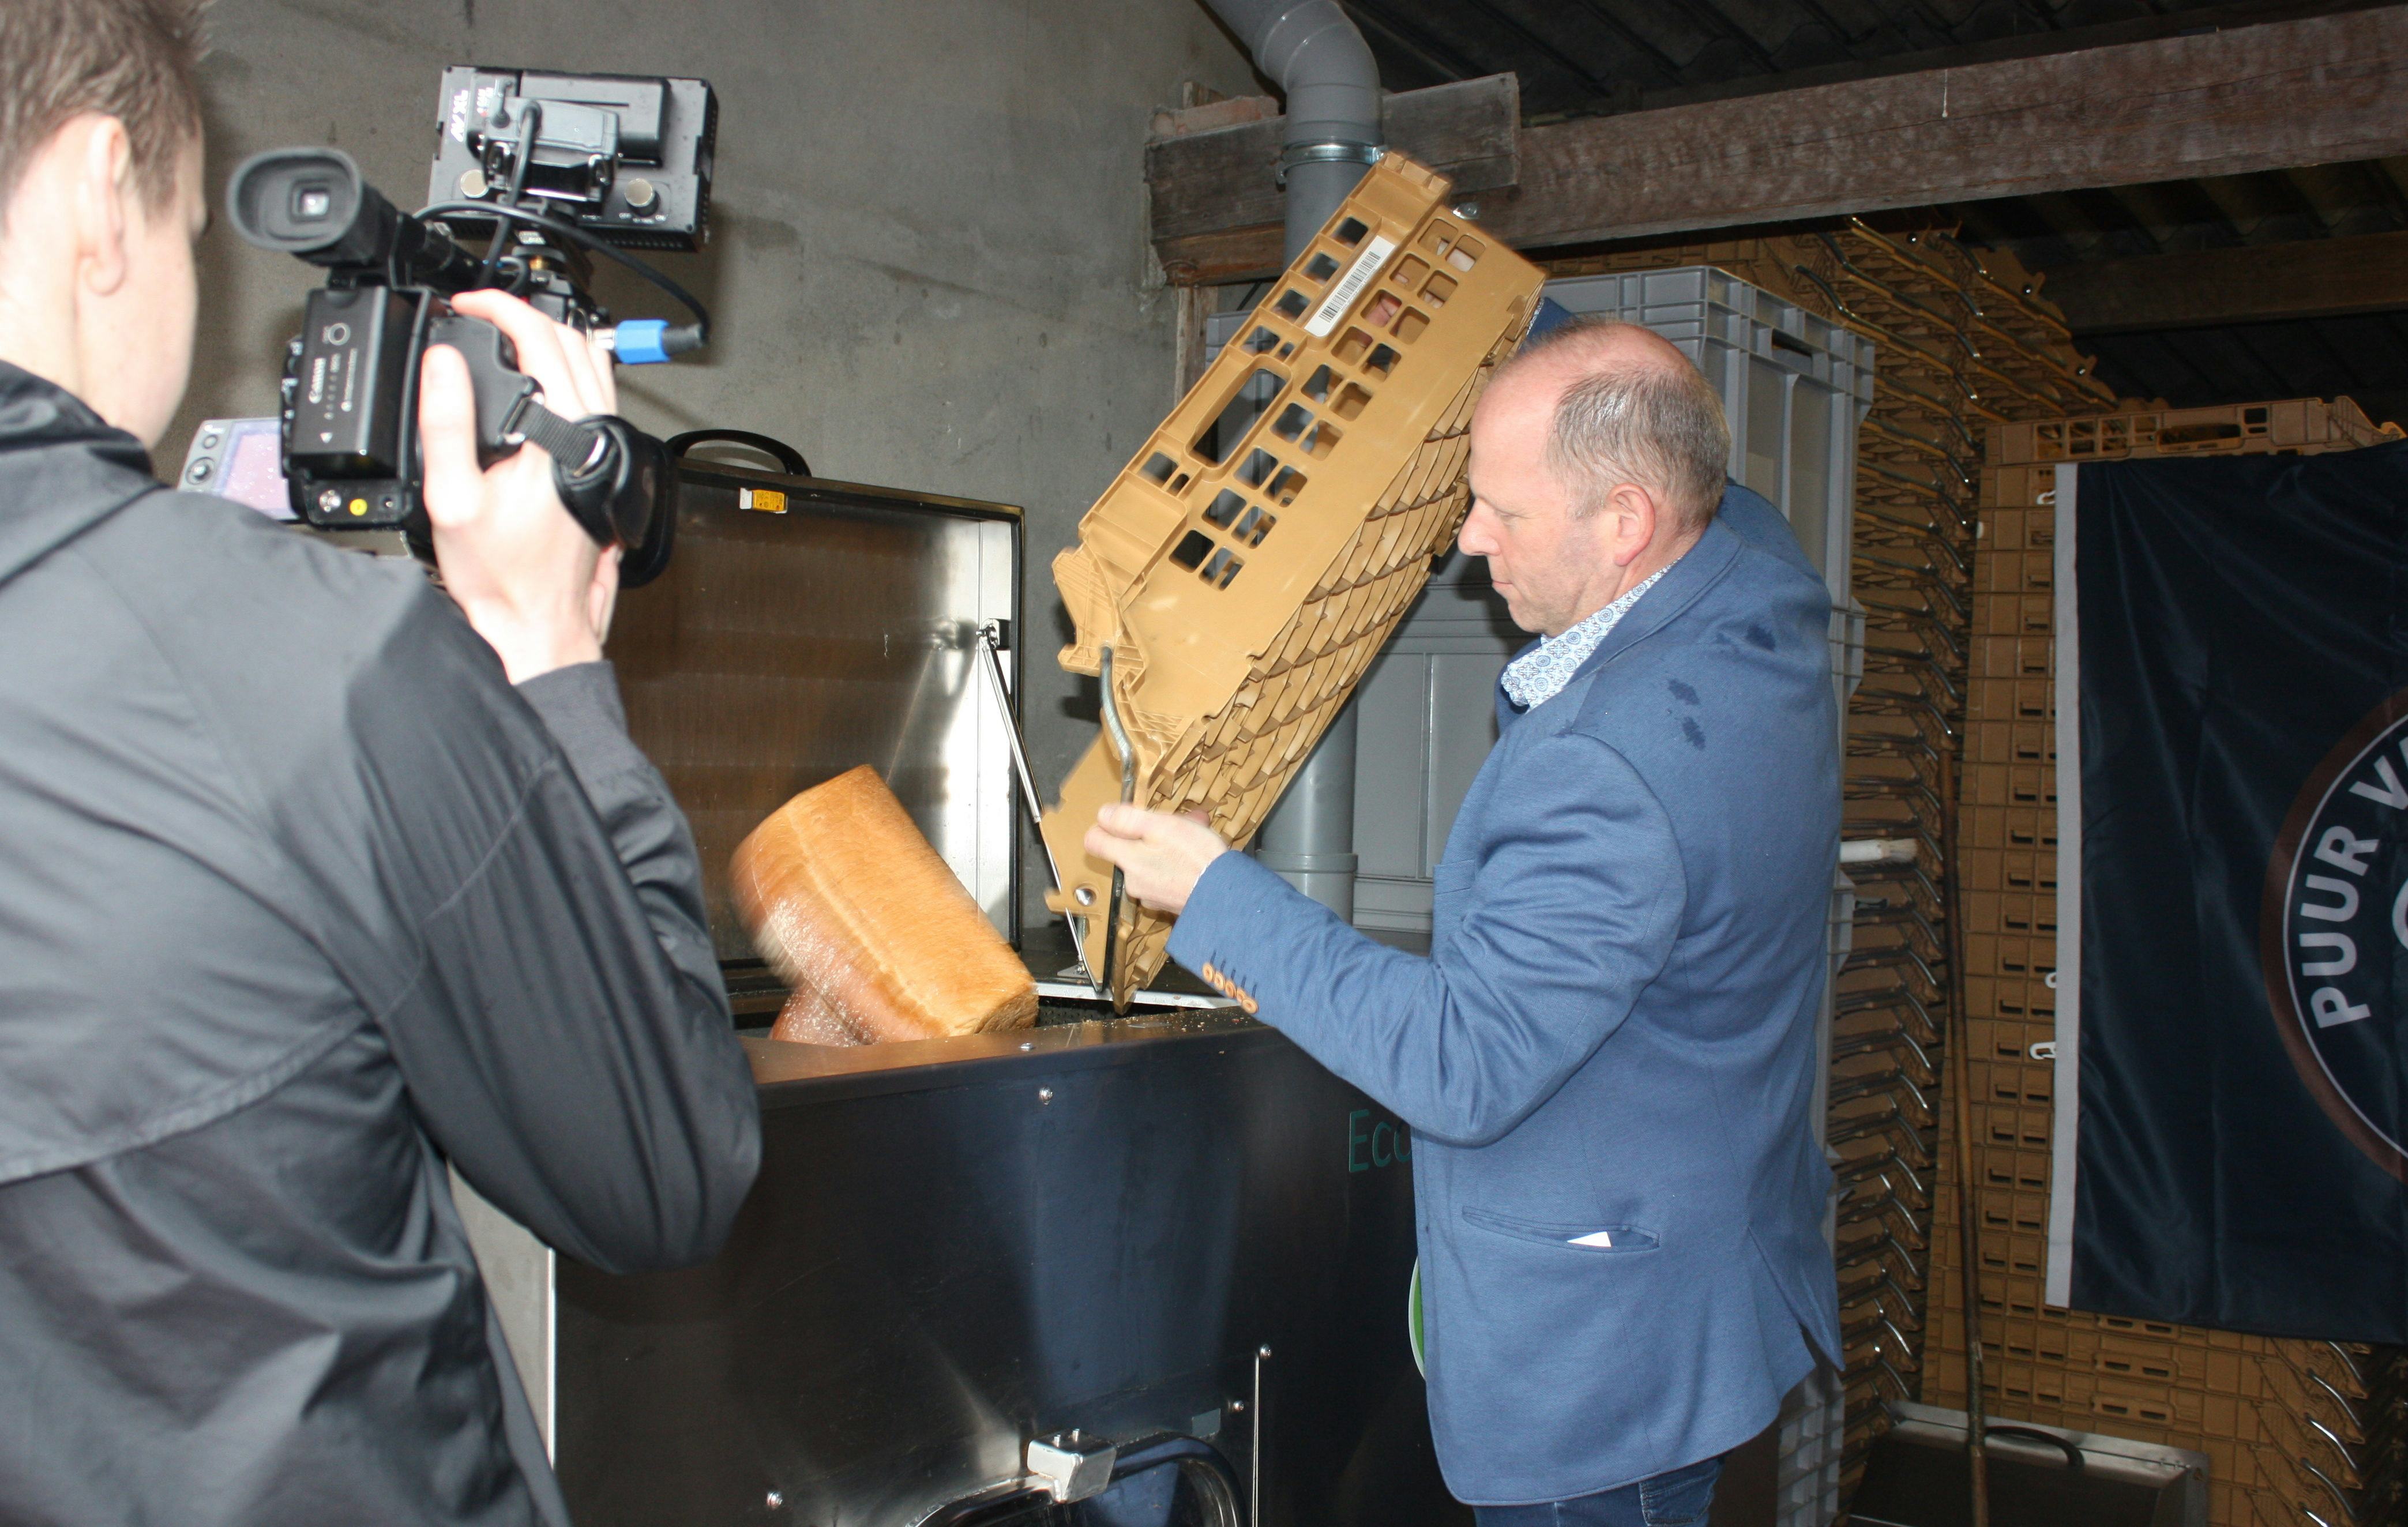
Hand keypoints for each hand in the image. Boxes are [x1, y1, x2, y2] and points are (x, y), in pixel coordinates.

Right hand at [420, 288, 621, 684]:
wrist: (537, 623)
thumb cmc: (501, 577)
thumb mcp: (451, 497)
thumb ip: (447, 423)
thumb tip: (442, 363)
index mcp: (562, 436)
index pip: (540, 340)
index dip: (499, 309)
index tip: (468, 305)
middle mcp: (597, 437)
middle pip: (573, 344)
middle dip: (525, 316)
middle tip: (482, 314)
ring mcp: (609, 451)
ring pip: (595, 368)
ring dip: (554, 340)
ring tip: (508, 336)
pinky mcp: (609, 466)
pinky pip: (600, 399)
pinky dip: (573, 372)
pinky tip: (544, 380)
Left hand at [1083, 805, 1230, 914]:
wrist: (1226, 897)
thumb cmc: (1196, 858)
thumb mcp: (1161, 826)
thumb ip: (1126, 819)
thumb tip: (1102, 814)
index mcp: (1127, 859)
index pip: (1093, 841)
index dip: (1104, 826)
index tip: (1123, 819)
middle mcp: (1133, 881)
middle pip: (1128, 850)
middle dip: (1150, 834)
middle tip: (1178, 822)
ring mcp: (1151, 895)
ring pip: (1151, 861)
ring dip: (1169, 847)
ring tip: (1196, 835)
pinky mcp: (1170, 903)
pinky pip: (1167, 877)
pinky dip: (1178, 865)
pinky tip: (1199, 858)